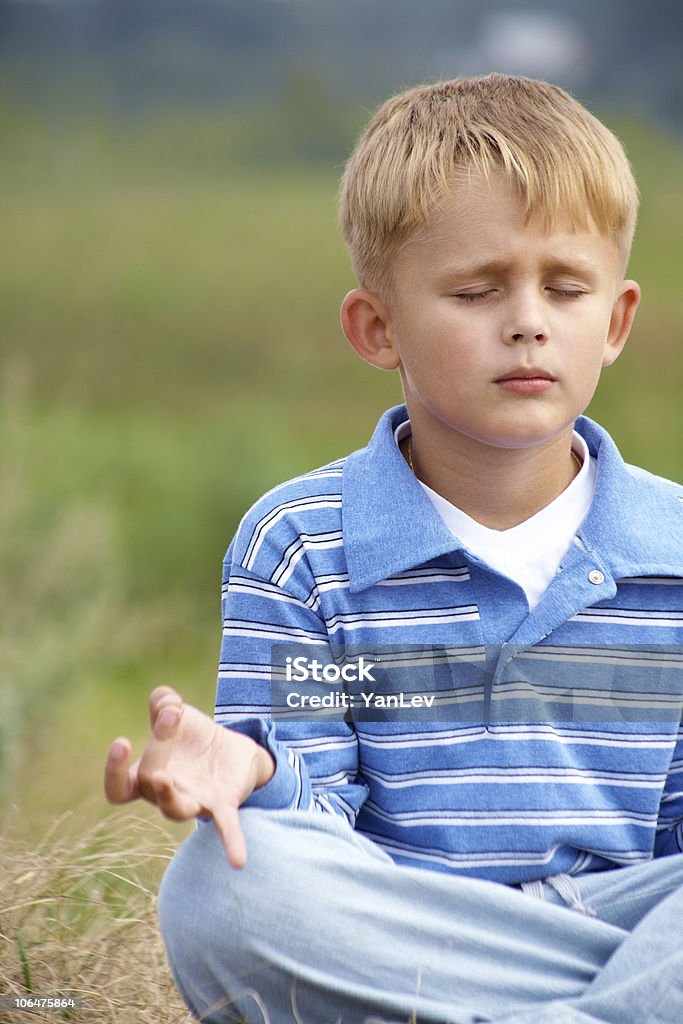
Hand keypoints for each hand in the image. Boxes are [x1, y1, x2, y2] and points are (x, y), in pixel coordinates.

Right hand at [104, 686, 274, 867]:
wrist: (234, 752)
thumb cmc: (194, 738)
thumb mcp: (178, 713)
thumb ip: (164, 702)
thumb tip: (163, 699)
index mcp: (147, 776)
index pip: (118, 787)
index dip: (114, 770)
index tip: (121, 742)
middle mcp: (165, 795)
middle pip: (149, 781)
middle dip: (158, 746)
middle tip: (172, 713)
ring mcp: (193, 802)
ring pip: (174, 810)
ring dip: (168, 794)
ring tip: (163, 779)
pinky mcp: (223, 804)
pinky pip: (225, 827)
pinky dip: (231, 842)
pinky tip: (238, 862)